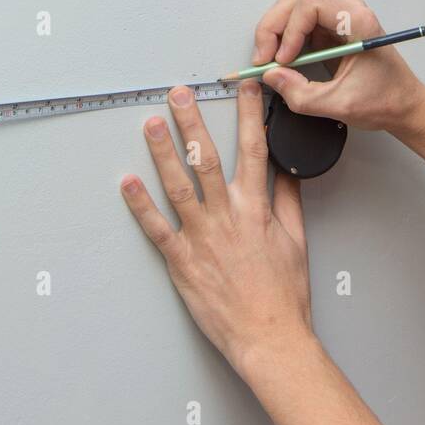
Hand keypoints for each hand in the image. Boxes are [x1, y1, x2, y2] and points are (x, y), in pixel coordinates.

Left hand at [120, 80, 313, 378]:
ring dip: (162, 152)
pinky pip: (157, 229)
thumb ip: (288, 201)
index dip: (248, 114)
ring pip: (178, 186)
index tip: (243, 87)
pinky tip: (128, 183)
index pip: (254, 149)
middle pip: (208, 159)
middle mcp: (228, 216)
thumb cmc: (284, 294)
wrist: (270, 337)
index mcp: (257, 208)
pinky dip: (140, 205)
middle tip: (178, 94)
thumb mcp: (296, 240)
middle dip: (192, 122)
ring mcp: (203, 238)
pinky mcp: (183, 262)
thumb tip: (285, 171)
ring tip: (150, 124)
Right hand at [254, 0, 424, 135]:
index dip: (289, 30)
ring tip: (270, 61)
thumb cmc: (385, 100)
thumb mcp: (339, 104)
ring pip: (294, 10)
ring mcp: (339, 19)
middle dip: (274, 29)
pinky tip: (283, 61)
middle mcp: (348, 12)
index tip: (283, 58)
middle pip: (296, 1)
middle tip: (264, 59)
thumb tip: (270, 76)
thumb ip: (300, 94)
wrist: (405, 106)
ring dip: (276, 33)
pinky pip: (300, 25)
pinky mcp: (332, 31)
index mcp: (357, 21)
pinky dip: (285, 40)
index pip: (309, 3)